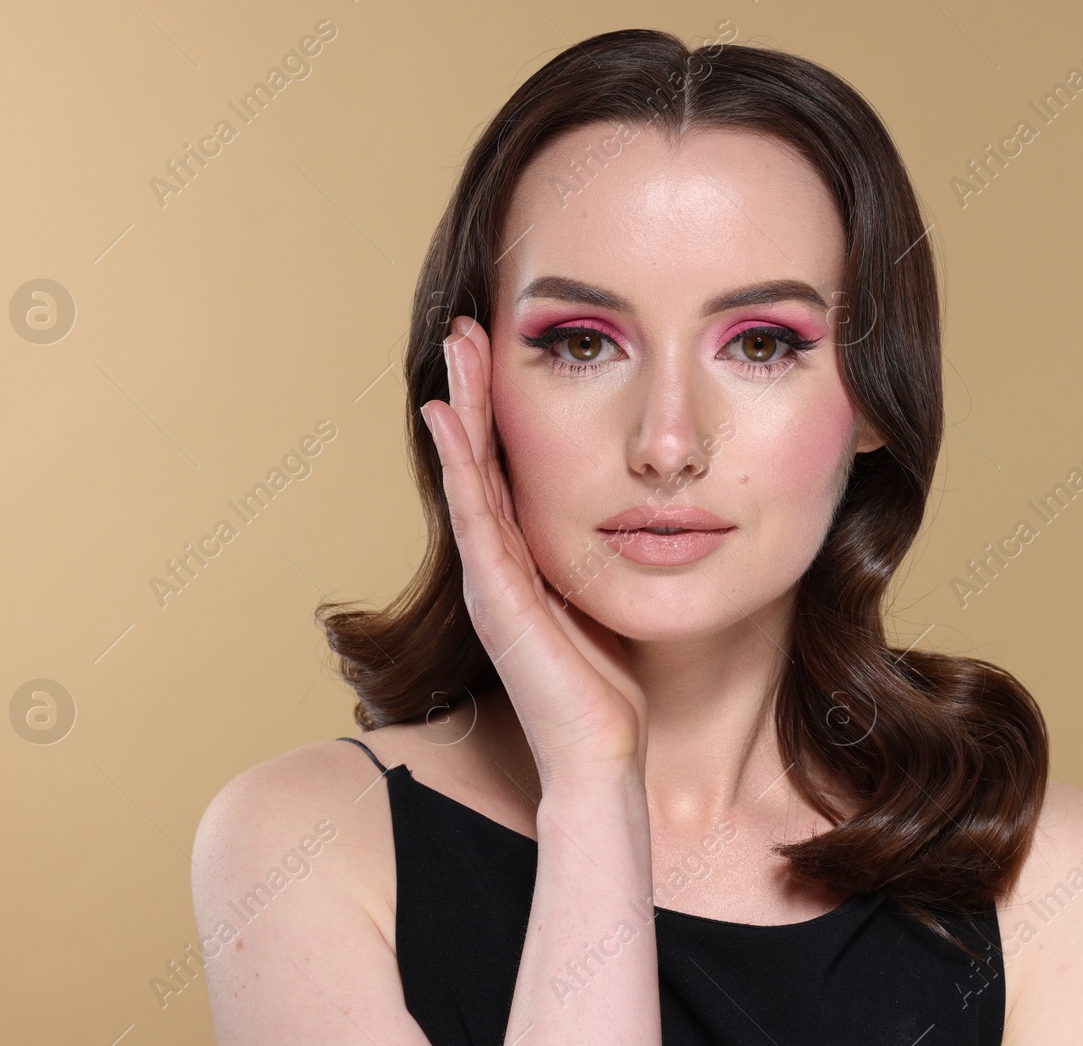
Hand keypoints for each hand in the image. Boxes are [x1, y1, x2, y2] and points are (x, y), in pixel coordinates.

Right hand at [420, 316, 648, 785]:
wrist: (603, 756)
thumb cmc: (610, 686)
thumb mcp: (607, 596)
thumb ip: (602, 554)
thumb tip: (633, 508)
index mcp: (525, 561)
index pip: (505, 468)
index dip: (498, 410)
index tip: (499, 350)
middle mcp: (498, 564)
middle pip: (478, 459)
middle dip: (473, 390)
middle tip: (465, 326)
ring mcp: (492, 579)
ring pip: (469, 474)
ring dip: (461, 407)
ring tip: (455, 349)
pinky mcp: (498, 598)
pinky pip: (475, 516)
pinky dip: (459, 463)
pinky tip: (449, 416)